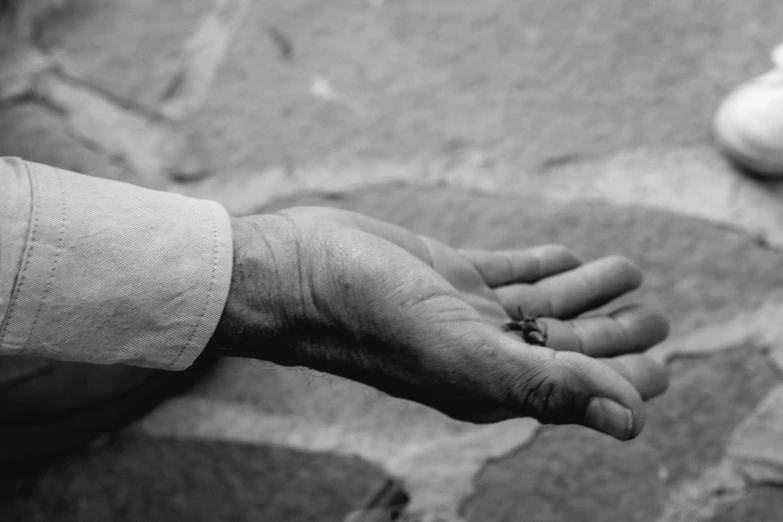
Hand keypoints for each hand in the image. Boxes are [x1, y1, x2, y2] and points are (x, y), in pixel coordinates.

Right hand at [208, 206, 668, 440]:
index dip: (620, 379)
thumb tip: (629, 415)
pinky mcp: (444, 273)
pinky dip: (540, 263)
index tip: (661, 365)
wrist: (298, 273)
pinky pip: (505, 270)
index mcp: (487, 380)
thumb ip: (543, 383)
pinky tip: (567, 254)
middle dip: (613, 334)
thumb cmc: (368, 317)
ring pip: (539, 304)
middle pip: (562, 345)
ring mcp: (462, 310)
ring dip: (586, 292)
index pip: (571, 388)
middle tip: (657, 317)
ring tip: (628, 273)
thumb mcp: (461, 351)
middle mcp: (479, 349)